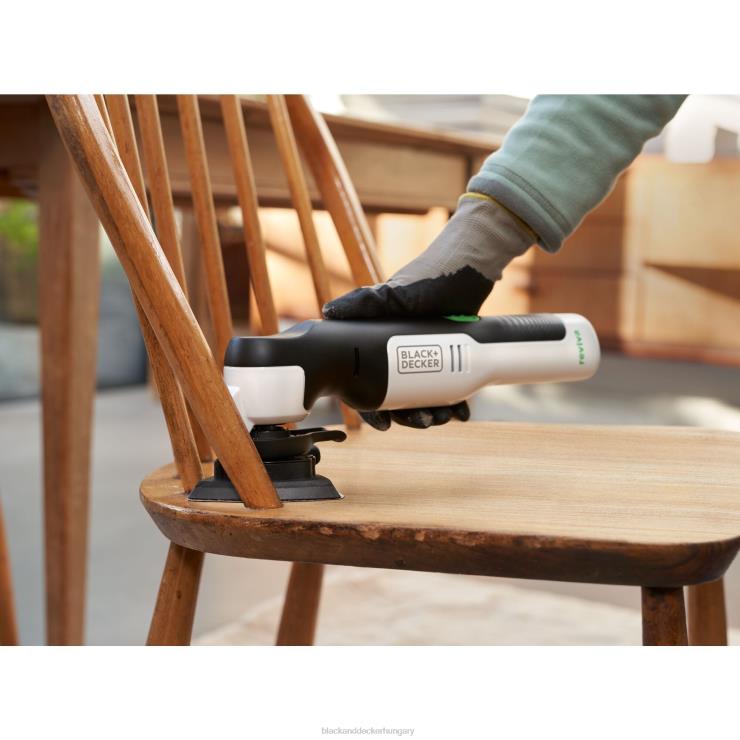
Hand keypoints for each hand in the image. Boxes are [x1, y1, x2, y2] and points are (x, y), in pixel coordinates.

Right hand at [323, 193, 535, 429]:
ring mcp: (425, 358)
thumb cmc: (426, 279)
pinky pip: (449, 388)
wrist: (469, 269)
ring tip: (446, 417)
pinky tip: (463, 412)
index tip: (385, 424)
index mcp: (379, 346)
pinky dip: (456, 403)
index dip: (373, 410)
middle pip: (398, 398)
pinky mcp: (449, 357)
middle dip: (410, 415)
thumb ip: (361, 303)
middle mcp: (399, 355)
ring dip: (433, 412)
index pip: (369, 386)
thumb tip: (327, 313)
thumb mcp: (392, 295)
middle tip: (426, 421)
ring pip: (423, 397)